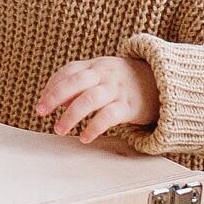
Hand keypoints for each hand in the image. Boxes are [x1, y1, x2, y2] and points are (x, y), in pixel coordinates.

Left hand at [35, 53, 158, 144]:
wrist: (163, 83)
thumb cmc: (125, 82)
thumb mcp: (103, 76)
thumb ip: (80, 84)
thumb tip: (57, 102)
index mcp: (96, 65)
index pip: (69, 71)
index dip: (52, 85)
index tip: (41, 102)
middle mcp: (105, 74)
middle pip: (75, 82)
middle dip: (54, 97)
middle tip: (40, 112)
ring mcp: (117, 89)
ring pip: (89, 99)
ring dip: (70, 115)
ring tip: (59, 129)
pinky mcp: (129, 106)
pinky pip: (108, 116)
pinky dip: (94, 127)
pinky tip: (84, 137)